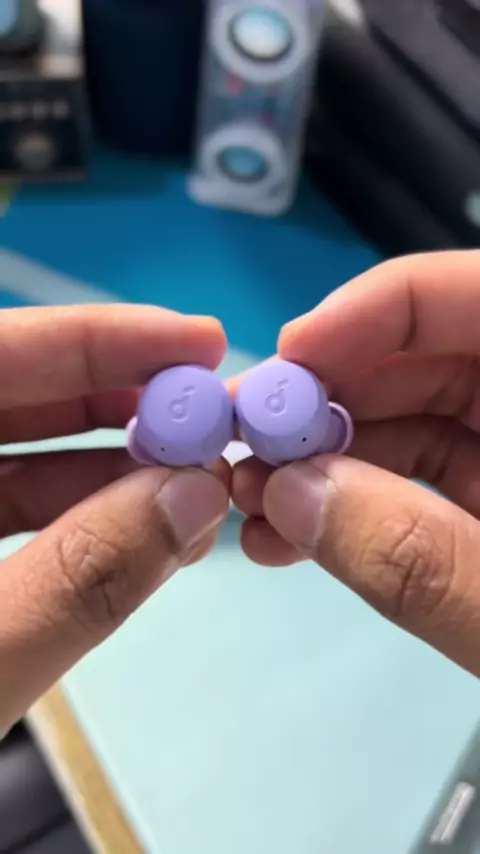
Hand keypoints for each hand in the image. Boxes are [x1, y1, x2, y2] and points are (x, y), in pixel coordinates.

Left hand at [0, 305, 229, 733]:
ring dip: (101, 464)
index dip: (96, 338)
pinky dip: (69, 516)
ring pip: (0, 453)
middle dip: (112, 398)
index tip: (195, 341)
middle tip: (205, 415)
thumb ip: (77, 581)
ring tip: (188, 482)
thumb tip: (191, 496)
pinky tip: (136, 528)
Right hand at [233, 250, 479, 676]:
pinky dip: (352, 502)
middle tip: (249, 448)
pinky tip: (291, 537)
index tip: (286, 361)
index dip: (376, 310)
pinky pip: (418, 481)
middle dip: (330, 398)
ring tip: (253, 508)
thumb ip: (427, 562)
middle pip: (431, 358)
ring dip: (326, 458)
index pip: (476, 296)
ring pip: (413, 423)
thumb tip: (290, 495)